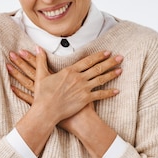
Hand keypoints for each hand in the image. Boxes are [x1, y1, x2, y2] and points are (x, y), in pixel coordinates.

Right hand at [7, 47, 122, 123]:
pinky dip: (109, 92)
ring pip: (101, 79)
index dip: (98, 56)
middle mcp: (78, 78)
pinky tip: (117, 90)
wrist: (46, 110)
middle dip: (110, 62)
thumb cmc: (42, 94)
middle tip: (120, 58)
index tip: (107, 52)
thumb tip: (37, 47)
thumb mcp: (41, 75)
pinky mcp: (85, 99)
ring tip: (120, 70)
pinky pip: (100, 95)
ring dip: (111, 74)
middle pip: (97, 68)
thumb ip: (41, 60)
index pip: (88, 61)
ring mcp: (83, 89)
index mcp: (69, 71)